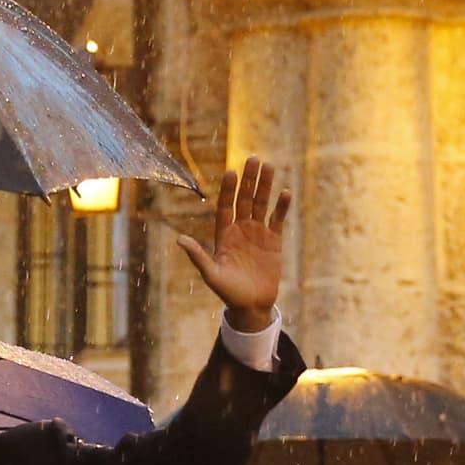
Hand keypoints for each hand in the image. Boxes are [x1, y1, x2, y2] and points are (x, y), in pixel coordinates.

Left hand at [171, 155, 287, 328]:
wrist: (251, 305)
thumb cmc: (228, 292)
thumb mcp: (212, 275)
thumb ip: (198, 256)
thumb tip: (179, 240)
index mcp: (224, 234)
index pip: (226, 206)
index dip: (228, 189)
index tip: (230, 172)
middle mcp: (240, 229)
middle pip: (244, 199)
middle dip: (248, 179)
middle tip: (253, 158)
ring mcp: (258, 233)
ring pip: (261, 204)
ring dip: (265, 186)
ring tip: (269, 166)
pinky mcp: (274, 241)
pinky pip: (277, 219)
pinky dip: (281, 207)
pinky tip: (285, 192)